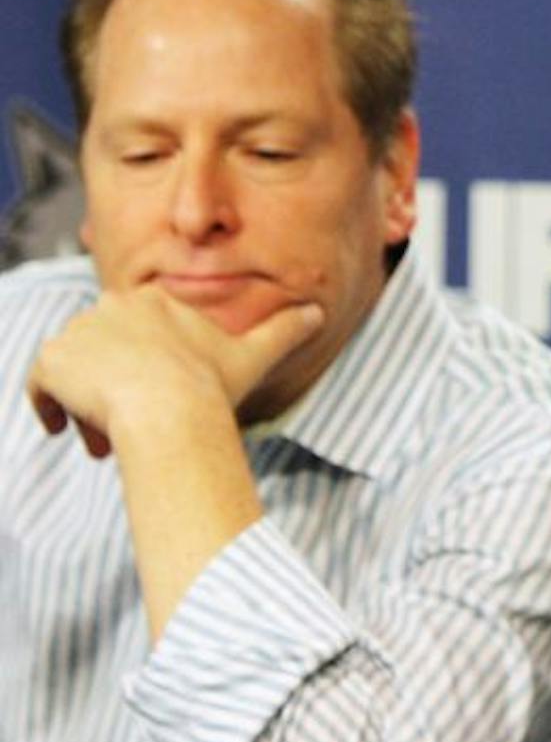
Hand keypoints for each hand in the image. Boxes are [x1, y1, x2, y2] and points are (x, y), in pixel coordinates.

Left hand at [26, 286, 321, 454]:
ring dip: (86, 401)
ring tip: (106, 440)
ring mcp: (78, 333)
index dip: (147, 365)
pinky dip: (48, 405)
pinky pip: (41, 383)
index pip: (139, 331)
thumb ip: (285, 331)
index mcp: (153, 302)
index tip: (157, 397)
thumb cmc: (211, 386)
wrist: (167, 410)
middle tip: (131, 426)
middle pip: (105, 349)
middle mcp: (109, 307)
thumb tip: (318, 313)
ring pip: (77, 370)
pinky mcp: (53, 361)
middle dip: (115, 386)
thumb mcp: (255, 355)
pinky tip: (63, 429)